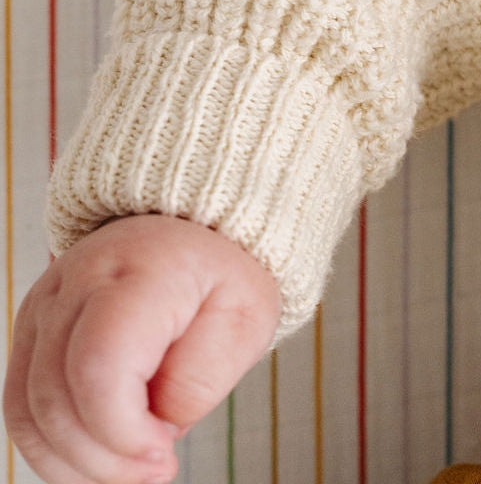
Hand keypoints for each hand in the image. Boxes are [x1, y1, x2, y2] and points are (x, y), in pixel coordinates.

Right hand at [3, 214, 280, 483]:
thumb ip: (200, 379)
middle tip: (158, 468)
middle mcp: (78, 281)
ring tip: (132, 466)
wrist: (194, 231)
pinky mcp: (32, 328)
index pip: (99, 364)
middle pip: (56, 397)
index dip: (121, 430)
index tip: (165, 453)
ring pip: (27, 410)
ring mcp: (46, 303)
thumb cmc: (223, 276)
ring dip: (75, 462)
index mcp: (142, 270)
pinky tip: (101, 454)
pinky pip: (21, 406)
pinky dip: (54, 447)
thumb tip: (153, 430)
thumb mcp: (246, 318)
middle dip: (105, 457)